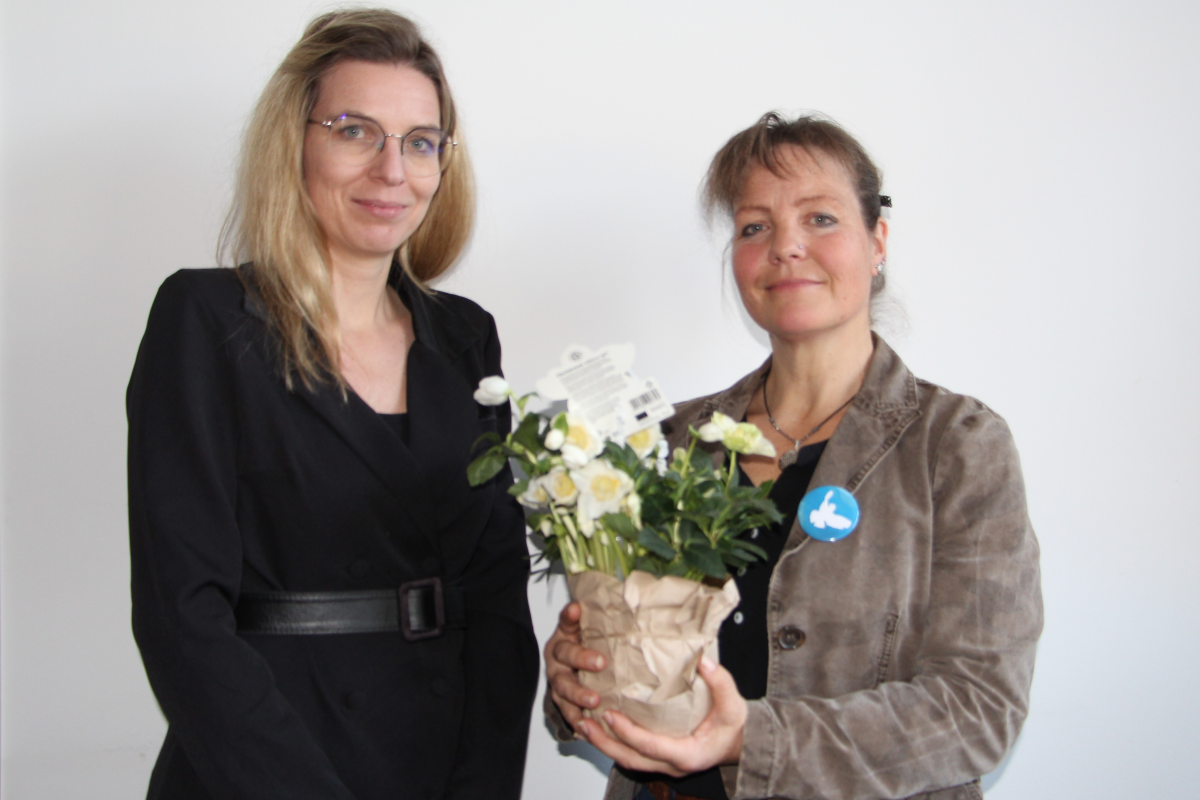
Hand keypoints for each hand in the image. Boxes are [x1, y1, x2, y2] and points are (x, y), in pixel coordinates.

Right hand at [545, 602, 605, 733]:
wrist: (575, 672)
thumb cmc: (589, 649)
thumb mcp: (594, 631)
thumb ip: (601, 617)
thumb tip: (620, 596)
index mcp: (565, 636)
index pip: (565, 622)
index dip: (570, 617)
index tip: (577, 610)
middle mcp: (557, 659)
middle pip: (564, 657)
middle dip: (580, 660)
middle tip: (600, 663)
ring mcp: (558, 683)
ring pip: (563, 689)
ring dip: (577, 696)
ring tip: (593, 702)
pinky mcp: (563, 704)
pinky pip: (568, 714)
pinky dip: (577, 721)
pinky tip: (587, 727)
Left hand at [578, 656, 746, 776]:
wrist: (739, 743)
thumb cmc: (733, 726)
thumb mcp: (733, 704)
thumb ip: (720, 682)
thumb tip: (704, 661)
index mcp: (688, 754)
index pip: (651, 747)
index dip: (628, 732)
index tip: (610, 715)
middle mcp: (672, 764)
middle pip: (630, 759)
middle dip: (605, 742)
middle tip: (585, 722)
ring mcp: (664, 765)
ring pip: (627, 760)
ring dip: (603, 745)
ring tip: (583, 725)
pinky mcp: (659, 759)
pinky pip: (631, 755)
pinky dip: (613, 743)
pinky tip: (600, 727)